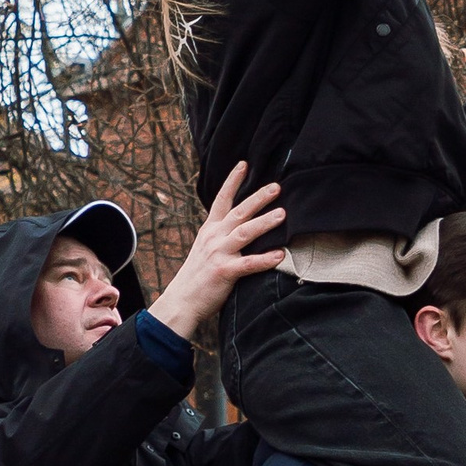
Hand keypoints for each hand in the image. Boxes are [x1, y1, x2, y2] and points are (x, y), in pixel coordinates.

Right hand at [150, 165, 285, 338]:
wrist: (182, 301)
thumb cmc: (197, 276)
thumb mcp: (205, 249)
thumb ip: (221, 236)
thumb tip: (241, 226)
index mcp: (210, 230)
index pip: (221, 199)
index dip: (233, 181)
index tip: (244, 165)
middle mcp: (214, 237)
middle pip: (239, 211)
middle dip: (258, 197)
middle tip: (276, 187)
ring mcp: (219, 253)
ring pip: (245, 232)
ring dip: (265, 222)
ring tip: (283, 214)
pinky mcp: (225, 272)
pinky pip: (249, 264)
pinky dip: (265, 259)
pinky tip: (280, 255)